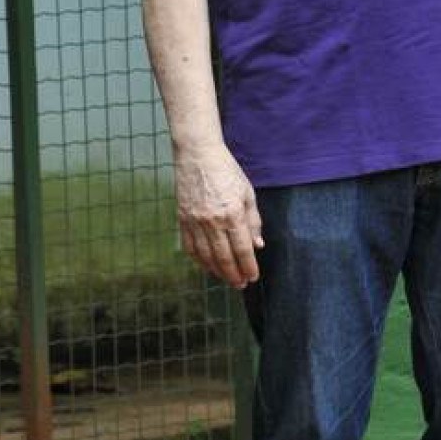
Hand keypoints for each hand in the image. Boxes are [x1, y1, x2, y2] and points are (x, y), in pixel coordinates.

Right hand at [173, 143, 263, 287]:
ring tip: (226, 279)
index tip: (253, 277)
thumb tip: (258, 245)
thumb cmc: (227, 171)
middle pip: (224, 257)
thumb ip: (254, 221)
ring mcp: (194, 221)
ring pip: (206, 256)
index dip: (248, 267)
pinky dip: (199, 260)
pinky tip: (208, 266)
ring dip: (217, 271)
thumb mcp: (248, 193)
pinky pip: (190, 247)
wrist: (198, 155)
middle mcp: (212, 220)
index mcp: (232, 213)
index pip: (242, 249)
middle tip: (240, 284)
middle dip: (234, 275)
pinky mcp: (182, 219)